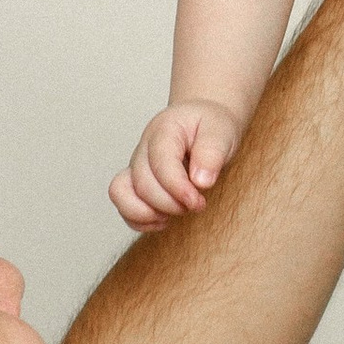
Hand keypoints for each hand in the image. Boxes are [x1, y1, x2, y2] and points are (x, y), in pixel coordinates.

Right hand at [111, 97, 243, 231]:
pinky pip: (124, 206)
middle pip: (142, 184)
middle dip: (170, 204)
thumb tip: (200, 181)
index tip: (198, 201)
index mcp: (164, 130)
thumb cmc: (212, 127)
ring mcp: (137, 166)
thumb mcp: (221, 132)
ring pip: (121, 193)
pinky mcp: (136, 183)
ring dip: (148, 213)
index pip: (161, 163)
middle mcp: (144, 148)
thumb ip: (212, 153)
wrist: (205, 124)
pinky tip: (165, 219)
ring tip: (175, 213)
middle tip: (197, 204)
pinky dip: (140, 220)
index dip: (178, 189)